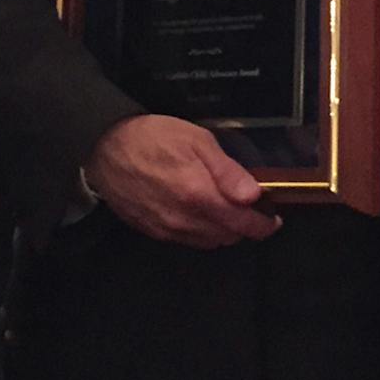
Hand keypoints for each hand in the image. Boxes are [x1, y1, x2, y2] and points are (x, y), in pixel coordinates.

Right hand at [84, 115, 280, 247]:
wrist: (105, 148)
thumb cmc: (154, 137)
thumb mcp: (197, 140)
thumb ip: (228, 171)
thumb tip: (254, 196)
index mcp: (200, 196)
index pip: (244, 225)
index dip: (264, 225)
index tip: (273, 218)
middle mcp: (186, 221)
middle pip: (229, 237)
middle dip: (245, 226)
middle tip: (249, 208)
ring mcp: (168, 230)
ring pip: (210, 242)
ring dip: (224, 230)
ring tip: (225, 209)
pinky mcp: (153, 232)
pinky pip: (188, 240)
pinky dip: (202, 231)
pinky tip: (199, 212)